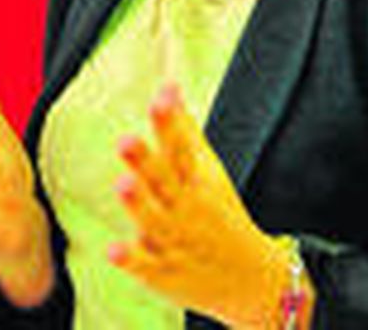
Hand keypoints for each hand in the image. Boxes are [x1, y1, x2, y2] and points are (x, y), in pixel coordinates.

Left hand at [109, 84, 299, 328]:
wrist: (254, 281)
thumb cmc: (220, 214)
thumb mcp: (209, 172)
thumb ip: (184, 130)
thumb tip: (168, 85)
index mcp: (198, 180)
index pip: (182, 147)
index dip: (169, 123)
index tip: (160, 98)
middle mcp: (186, 208)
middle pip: (165, 181)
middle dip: (146, 161)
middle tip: (125, 139)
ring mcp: (176, 242)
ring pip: (154, 221)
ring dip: (139, 204)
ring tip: (122, 184)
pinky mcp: (165, 275)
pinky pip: (147, 267)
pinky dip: (132, 260)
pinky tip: (113, 250)